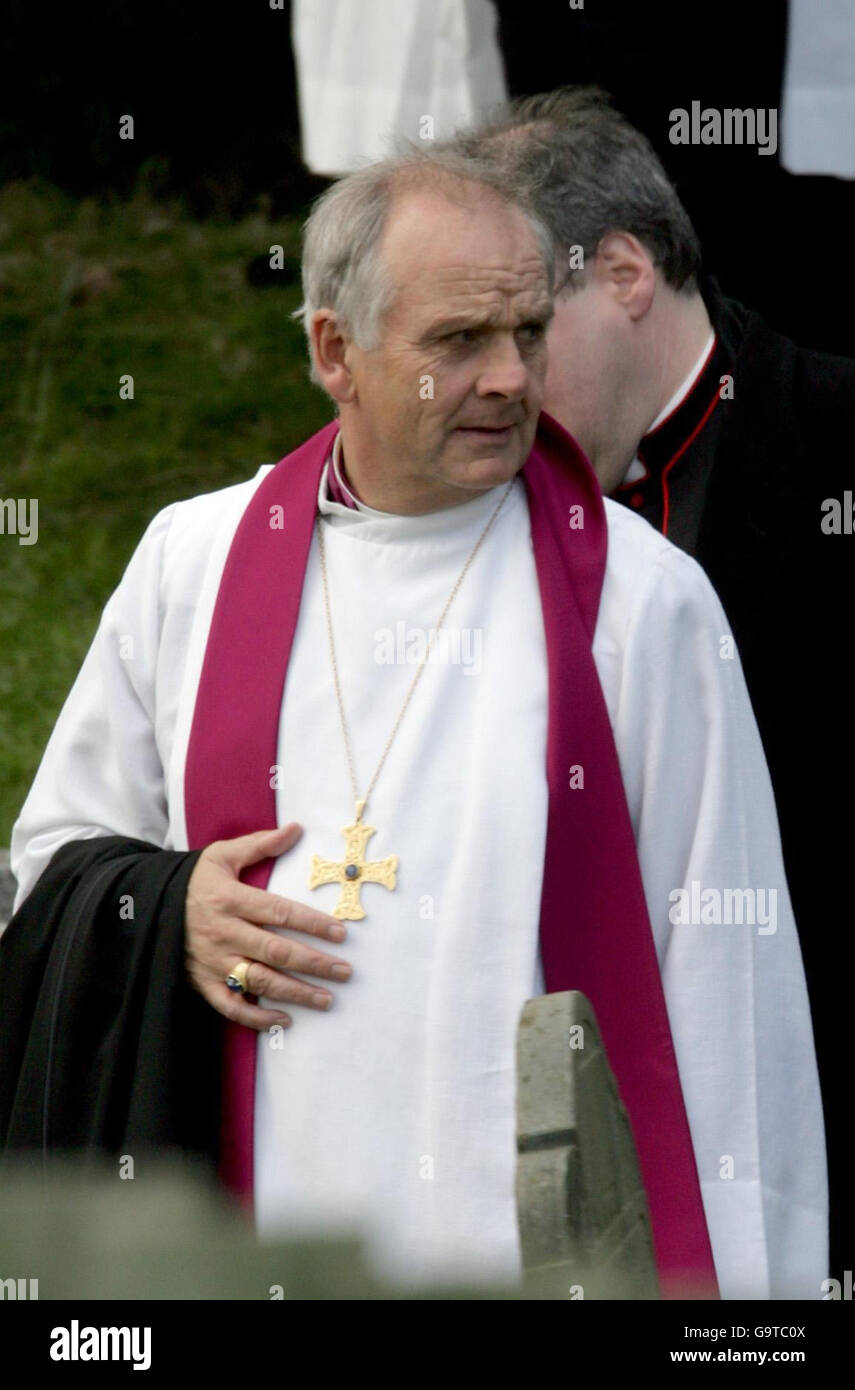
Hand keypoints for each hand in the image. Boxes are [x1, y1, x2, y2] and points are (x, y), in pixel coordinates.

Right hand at [185, 822, 351, 1030]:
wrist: (150, 906)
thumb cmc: (195, 880)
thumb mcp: (222, 854)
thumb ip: (260, 844)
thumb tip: (296, 829)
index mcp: (230, 899)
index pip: (279, 912)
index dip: (312, 923)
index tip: (340, 933)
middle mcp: (223, 932)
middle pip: (275, 951)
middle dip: (313, 963)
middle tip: (344, 972)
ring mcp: (212, 961)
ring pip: (259, 982)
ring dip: (295, 993)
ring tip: (327, 999)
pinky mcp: (202, 982)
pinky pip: (230, 1006)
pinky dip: (257, 1018)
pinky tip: (285, 1019)